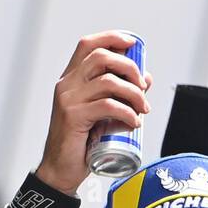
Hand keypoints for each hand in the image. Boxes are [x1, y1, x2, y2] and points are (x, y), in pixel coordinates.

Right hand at [35, 31, 152, 195]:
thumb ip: (119, 95)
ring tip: (143, 109)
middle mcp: (67, 84)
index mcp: (71, 79)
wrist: (61, 170)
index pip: (88, 45)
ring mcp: (68, 99)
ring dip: (133, 93)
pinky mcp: (73, 116)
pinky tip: (134, 122)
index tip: (133, 44)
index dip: (111, 37)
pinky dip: (127, 112)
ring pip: (108, 82)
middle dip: (129, 67)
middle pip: (101, 57)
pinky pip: (107, 106)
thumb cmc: (82, 142)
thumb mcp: (102, 113)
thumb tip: (145, 78)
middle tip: (143, 87)